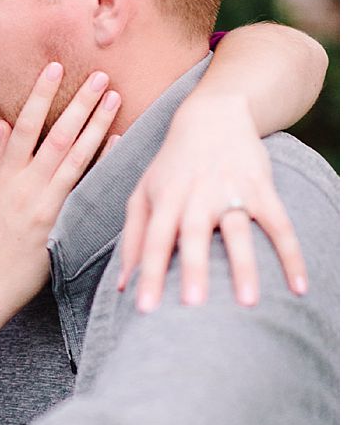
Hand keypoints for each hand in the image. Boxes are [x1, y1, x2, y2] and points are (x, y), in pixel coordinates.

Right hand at [0, 63, 121, 321]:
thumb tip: (5, 124)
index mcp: (3, 176)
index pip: (25, 125)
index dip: (41, 95)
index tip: (55, 68)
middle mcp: (25, 186)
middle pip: (57, 136)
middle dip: (79, 103)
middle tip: (101, 76)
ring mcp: (44, 205)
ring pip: (75, 157)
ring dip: (97, 125)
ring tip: (115, 99)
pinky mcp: (60, 225)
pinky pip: (86, 188)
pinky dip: (102, 163)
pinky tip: (119, 143)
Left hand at [115, 93, 308, 311]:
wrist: (212, 117)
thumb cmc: (172, 166)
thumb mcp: (144, 194)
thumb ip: (133, 237)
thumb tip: (123, 285)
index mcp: (164, 199)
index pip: (153, 240)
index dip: (147, 272)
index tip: (142, 307)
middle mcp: (195, 195)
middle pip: (193, 235)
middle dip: (193, 269)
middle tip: (193, 306)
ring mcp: (230, 190)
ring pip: (238, 232)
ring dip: (243, 266)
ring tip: (248, 303)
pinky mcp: (261, 188)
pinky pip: (279, 224)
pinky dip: (291, 255)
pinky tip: (300, 288)